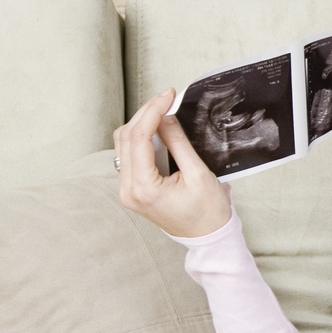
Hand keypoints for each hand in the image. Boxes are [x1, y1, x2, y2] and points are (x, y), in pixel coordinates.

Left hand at [115, 88, 232, 238]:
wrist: (207, 236)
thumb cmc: (207, 212)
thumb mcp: (198, 173)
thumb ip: (178, 143)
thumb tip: (165, 117)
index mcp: (144, 188)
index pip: (138, 138)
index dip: (152, 111)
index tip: (168, 96)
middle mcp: (128, 190)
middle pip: (126, 137)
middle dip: (145, 113)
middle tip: (167, 97)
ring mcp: (127, 190)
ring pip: (124, 144)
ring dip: (141, 123)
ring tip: (163, 109)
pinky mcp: (132, 188)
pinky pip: (129, 155)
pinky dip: (141, 137)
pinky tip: (157, 128)